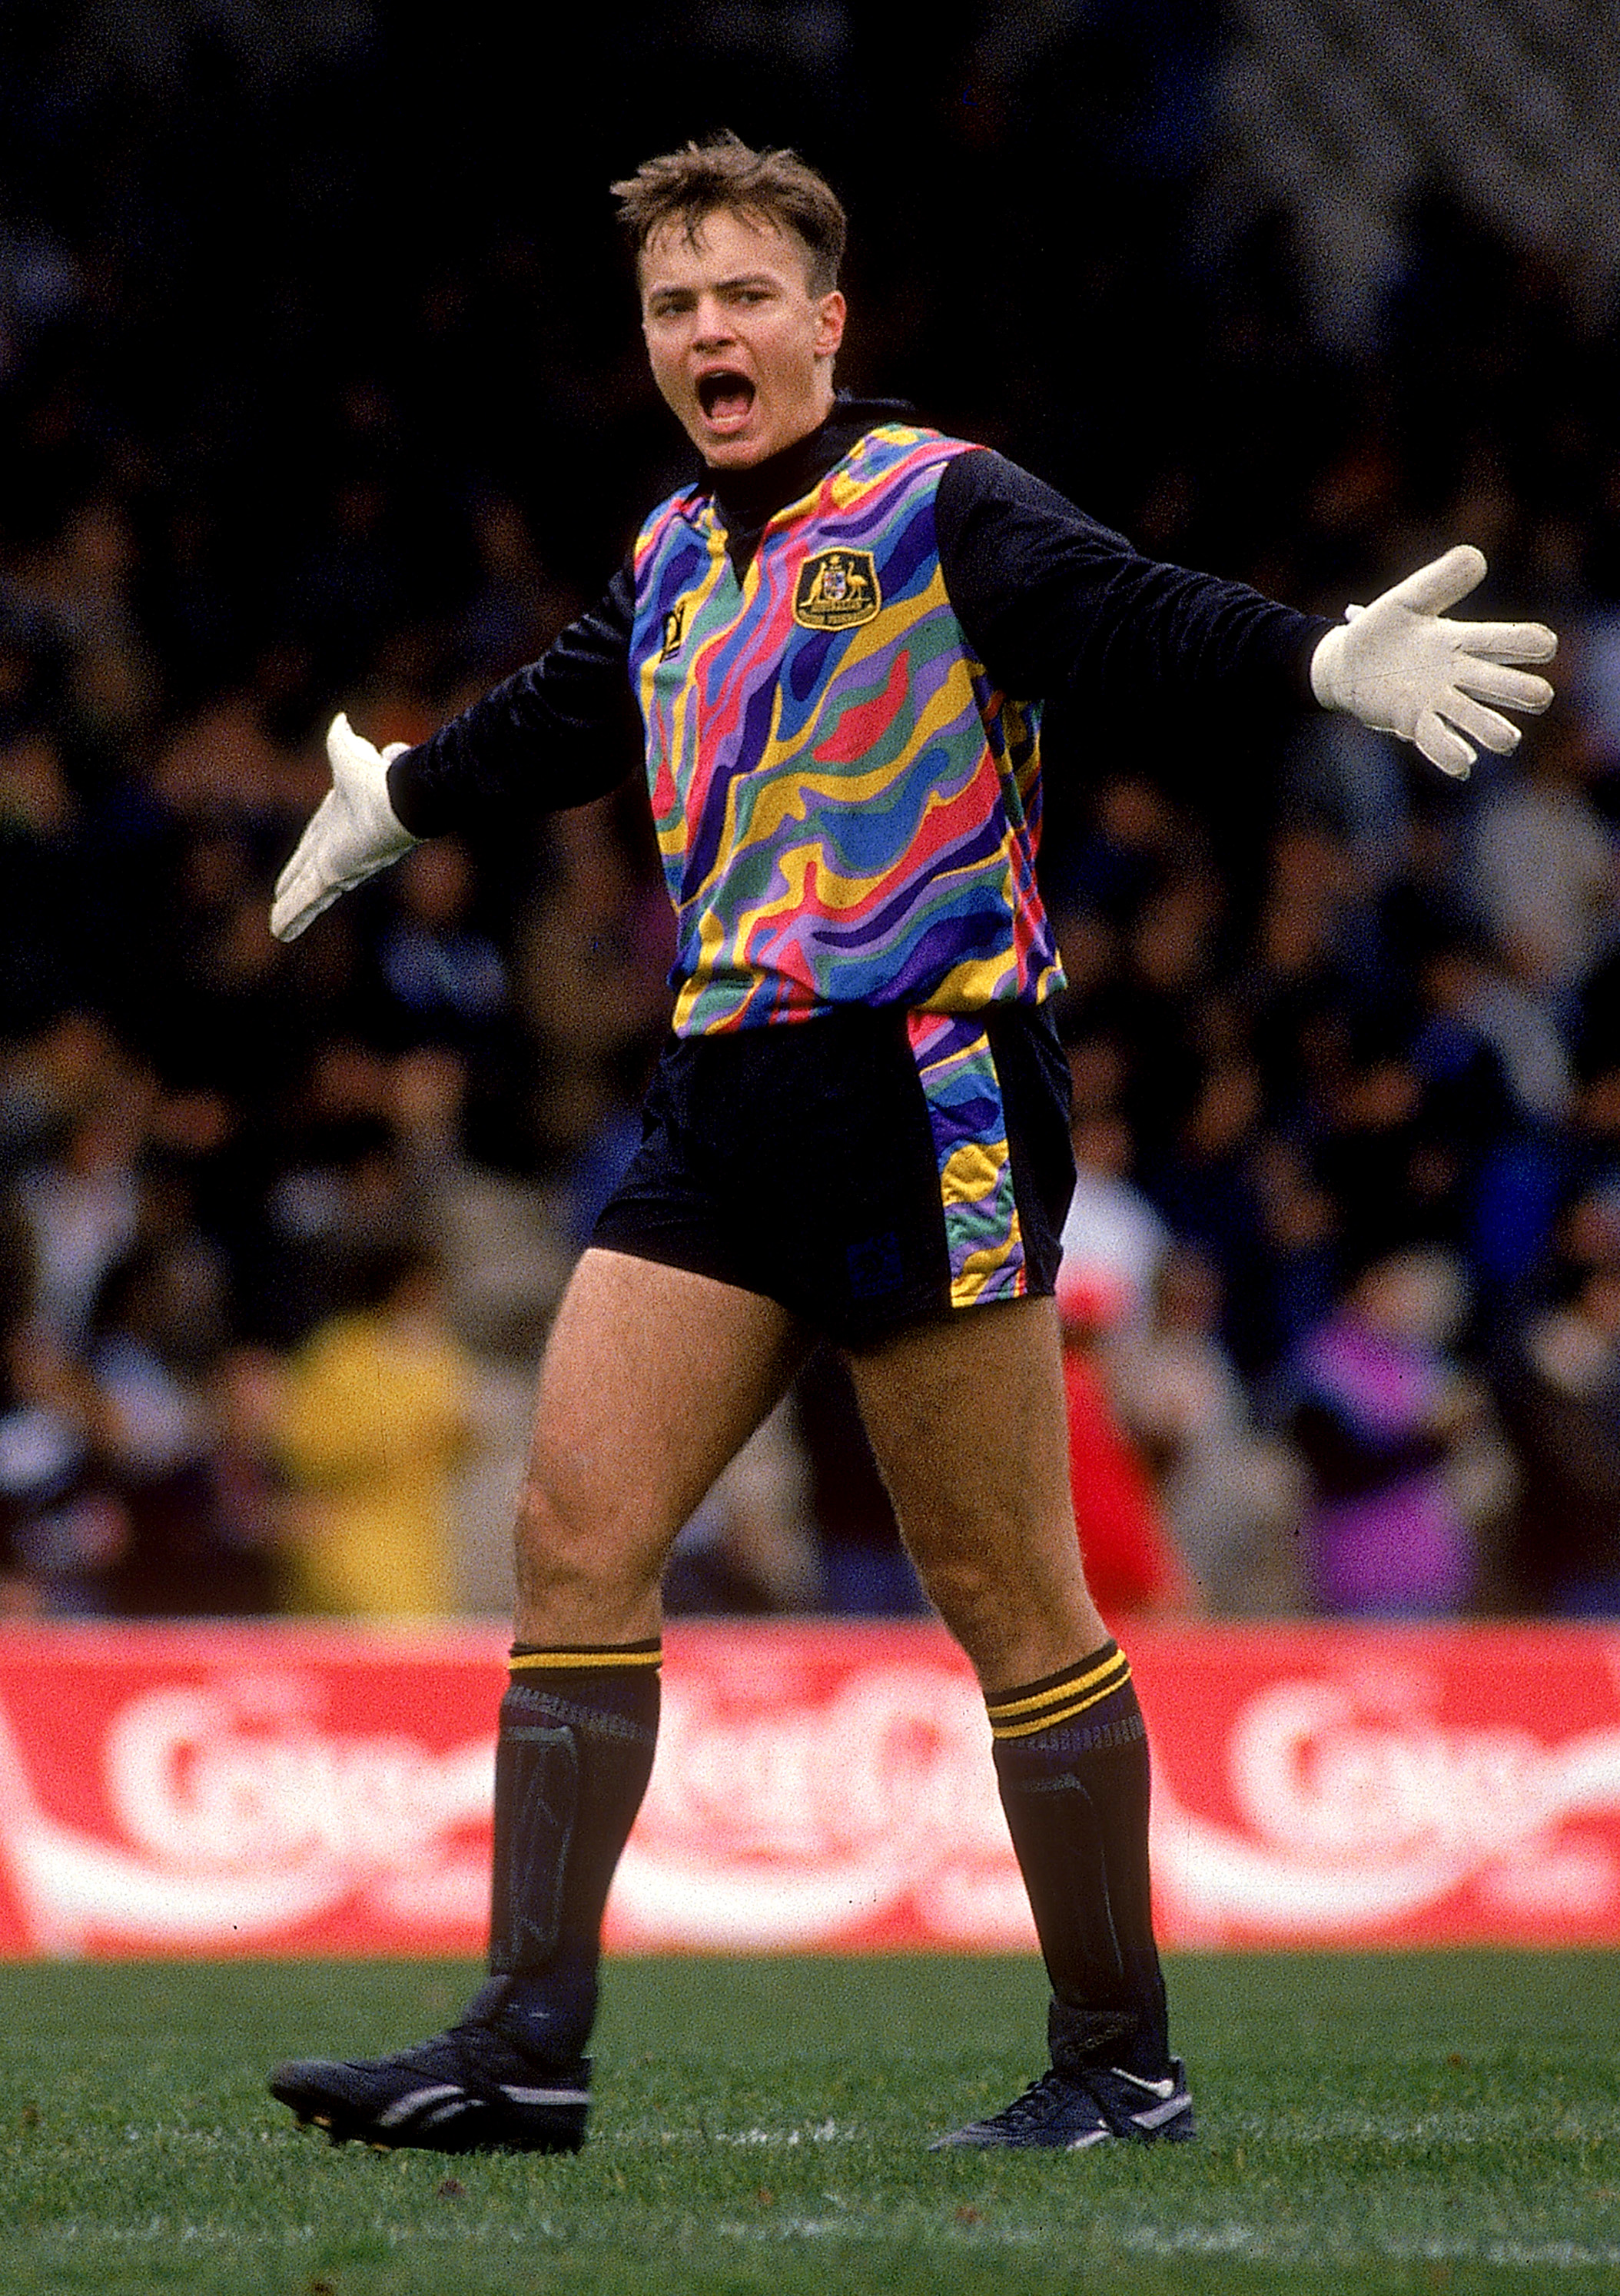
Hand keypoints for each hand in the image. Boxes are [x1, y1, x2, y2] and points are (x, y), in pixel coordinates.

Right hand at [269, 712, 416, 940]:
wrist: (402, 798)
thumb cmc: (381, 777)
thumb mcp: (350, 753)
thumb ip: (342, 739)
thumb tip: (342, 721)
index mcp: (338, 821)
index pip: (315, 841)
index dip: (304, 854)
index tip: (299, 863)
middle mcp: (338, 846)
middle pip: (310, 871)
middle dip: (296, 886)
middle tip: (283, 898)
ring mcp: (336, 864)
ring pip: (308, 894)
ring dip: (293, 911)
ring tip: (280, 928)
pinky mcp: (332, 875)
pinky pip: (306, 900)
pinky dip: (291, 915)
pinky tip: (278, 931)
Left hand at [1309, 545, 1555, 777]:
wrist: (1345, 664)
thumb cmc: (1381, 629)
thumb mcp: (1407, 600)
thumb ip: (1440, 580)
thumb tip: (1476, 556)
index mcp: (1464, 641)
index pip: (1510, 640)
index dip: (1531, 643)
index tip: (1543, 645)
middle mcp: (1460, 675)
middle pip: (1506, 686)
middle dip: (1524, 691)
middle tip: (1538, 695)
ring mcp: (1440, 703)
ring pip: (1480, 721)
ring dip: (1496, 731)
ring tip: (1506, 740)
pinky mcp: (1416, 725)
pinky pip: (1440, 744)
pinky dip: (1452, 755)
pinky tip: (1463, 763)